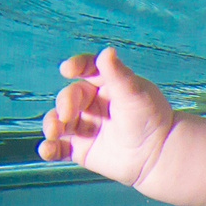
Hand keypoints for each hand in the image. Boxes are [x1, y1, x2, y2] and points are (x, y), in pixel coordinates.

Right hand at [38, 46, 175, 188]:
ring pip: (58, 122)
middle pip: (68, 97)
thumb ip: (118, 74)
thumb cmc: (151, 119)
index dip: (76, 66)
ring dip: (51, 125)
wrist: (159, 154)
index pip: (86, 69)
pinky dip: (49, 148)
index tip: (67, 69)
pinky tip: (47, 150)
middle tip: (67, 114)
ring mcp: (84, 126)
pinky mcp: (79, 149)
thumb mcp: (134, 93)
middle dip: (64, 103)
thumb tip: (107, 51)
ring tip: (53, 131)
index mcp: (105, 84)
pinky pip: (58, 147)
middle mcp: (91, 103)